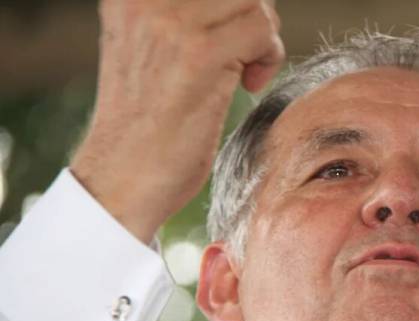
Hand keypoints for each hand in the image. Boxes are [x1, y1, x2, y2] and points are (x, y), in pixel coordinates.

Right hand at [71, 0, 283, 242]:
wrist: (123, 178)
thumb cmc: (147, 123)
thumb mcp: (153, 48)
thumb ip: (186, 16)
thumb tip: (250, 2)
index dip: (232, 7)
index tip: (228, 38)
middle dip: (252, 16)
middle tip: (243, 55)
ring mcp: (170, 22)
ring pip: (253, 2)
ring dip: (262, 37)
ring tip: (242, 71)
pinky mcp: (199, 54)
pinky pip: (261, 29)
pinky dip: (268, 57)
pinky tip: (247, 85)